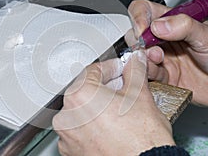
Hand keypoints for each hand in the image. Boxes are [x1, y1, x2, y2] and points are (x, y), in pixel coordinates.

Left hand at [52, 51, 174, 155]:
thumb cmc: (141, 139)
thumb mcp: (140, 95)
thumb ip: (135, 71)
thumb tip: (135, 61)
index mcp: (79, 95)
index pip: (93, 71)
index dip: (111, 67)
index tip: (121, 69)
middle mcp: (66, 115)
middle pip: (86, 91)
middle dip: (105, 87)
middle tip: (123, 88)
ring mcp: (67, 135)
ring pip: (82, 111)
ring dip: (98, 106)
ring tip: (118, 110)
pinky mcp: (71, 150)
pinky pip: (80, 129)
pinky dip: (92, 125)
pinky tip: (110, 127)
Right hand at [126, 0, 207, 106]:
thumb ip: (184, 26)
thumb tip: (158, 25)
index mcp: (172, 22)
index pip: (144, 10)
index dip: (138, 17)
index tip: (142, 30)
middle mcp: (162, 39)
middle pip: (134, 35)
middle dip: (139, 43)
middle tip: (153, 50)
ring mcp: (160, 58)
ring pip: (137, 57)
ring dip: (144, 61)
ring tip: (160, 62)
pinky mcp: (160, 76)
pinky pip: (145, 76)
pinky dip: (149, 76)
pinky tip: (162, 75)